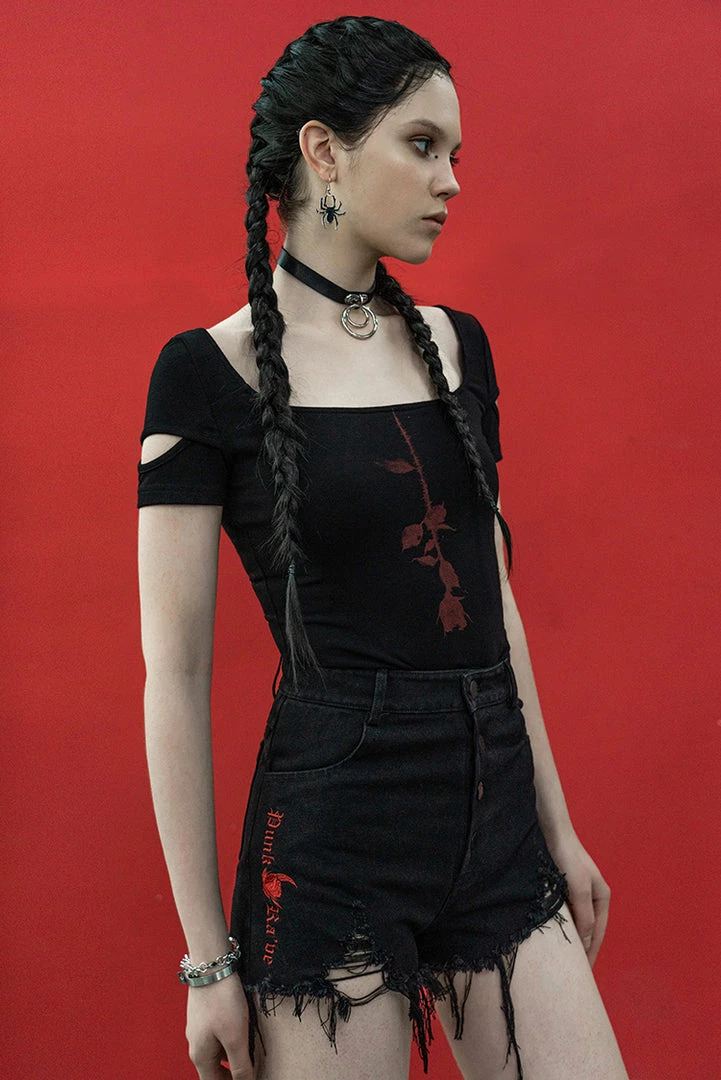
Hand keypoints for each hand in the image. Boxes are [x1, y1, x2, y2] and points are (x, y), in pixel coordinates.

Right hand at [186, 974, 255, 1078]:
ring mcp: (199, 1028)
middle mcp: (196, 1044)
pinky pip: (217, 1034)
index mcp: (200, 1056)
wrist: (211, 966)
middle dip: (231, 1072)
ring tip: (250, 1050)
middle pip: (213, 1069)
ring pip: (216, 1050)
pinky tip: (243, 1029)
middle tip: (250, 1070)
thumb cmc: (221, 1000)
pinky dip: (229, 1038)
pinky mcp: (205, 1013)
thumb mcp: (236, 1038)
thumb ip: (240, 1065)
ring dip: (231, 1055)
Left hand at [543, 826, 610, 968]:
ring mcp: (574, 892)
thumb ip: (584, 915)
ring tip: (559, 957)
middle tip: (570, 970)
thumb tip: (586, 943)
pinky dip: (557, 924)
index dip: (591, 952)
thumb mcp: (579, 888)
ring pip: (573, 921)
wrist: (551, 830)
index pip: (597, 933)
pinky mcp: (559, 887)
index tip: (583, 974)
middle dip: (580, 948)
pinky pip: (560, 912)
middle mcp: (590, 896)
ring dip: (568, 937)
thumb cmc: (568, 857)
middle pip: (587, 929)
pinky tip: (548, 933)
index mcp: (601, 897)